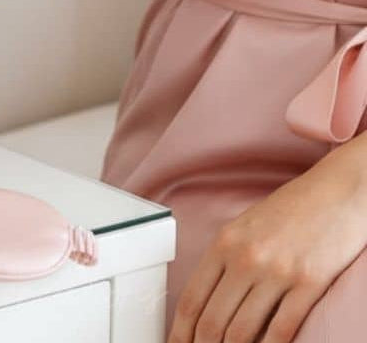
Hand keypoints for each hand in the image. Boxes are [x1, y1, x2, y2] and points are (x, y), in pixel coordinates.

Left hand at [167, 152, 366, 341]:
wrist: (338, 191)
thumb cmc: (291, 210)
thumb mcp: (245, 227)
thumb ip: (226, 260)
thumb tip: (210, 301)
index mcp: (224, 242)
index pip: (192, 298)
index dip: (181, 331)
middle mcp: (245, 257)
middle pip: (213, 320)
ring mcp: (277, 272)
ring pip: (244, 331)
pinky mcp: (309, 283)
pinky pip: (283, 329)